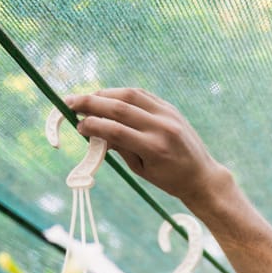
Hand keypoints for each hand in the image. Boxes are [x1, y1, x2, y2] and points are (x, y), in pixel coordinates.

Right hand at [65, 89, 231, 212]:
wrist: (201, 176)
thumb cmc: (168, 179)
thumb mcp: (140, 169)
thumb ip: (119, 147)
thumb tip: (93, 129)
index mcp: (154, 148)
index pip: (116, 129)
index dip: (93, 125)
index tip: (77, 126)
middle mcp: (162, 127)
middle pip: (119, 107)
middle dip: (91, 102)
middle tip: (69, 102)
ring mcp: (168, 114)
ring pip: (130, 94)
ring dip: (105, 93)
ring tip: (87, 99)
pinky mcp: (170, 108)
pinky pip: (142, 94)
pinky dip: (122, 93)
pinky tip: (108, 97)